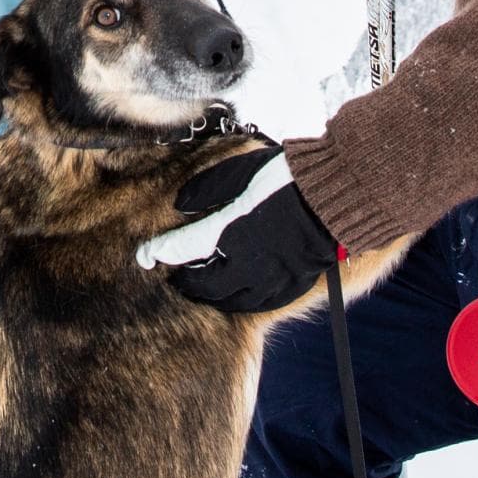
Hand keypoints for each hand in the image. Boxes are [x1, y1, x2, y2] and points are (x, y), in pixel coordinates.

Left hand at [138, 145, 339, 312]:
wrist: (333, 197)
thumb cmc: (284, 178)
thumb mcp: (239, 172)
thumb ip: (206, 190)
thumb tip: (180, 205)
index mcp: (228, 232)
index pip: (182, 250)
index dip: (159, 253)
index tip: (145, 255)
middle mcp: (245, 262)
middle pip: (203, 284)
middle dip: (185, 282)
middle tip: (175, 278)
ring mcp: (270, 278)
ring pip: (229, 300)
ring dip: (210, 296)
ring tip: (200, 290)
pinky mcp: (290, 285)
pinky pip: (258, 304)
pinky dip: (240, 303)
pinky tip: (236, 297)